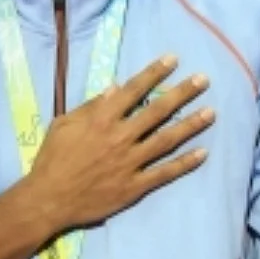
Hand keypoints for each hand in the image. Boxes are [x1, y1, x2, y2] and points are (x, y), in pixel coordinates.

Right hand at [27, 55, 214, 231]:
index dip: (154, 73)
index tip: (173, 60)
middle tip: (203, 80)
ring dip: (190, 124)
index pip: (133, 90)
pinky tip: (203, 153)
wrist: (49, 198)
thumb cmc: (52, 158)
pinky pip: (164, 172)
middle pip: (157, 111)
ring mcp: (130, 162)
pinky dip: (185, 163)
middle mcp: (119, 137)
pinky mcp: (135, 186)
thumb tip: (114, 87)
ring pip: (166, 140)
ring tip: (211, 112)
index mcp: (100, 119)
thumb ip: (90, 107)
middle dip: (182, 93)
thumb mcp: (63, 125)